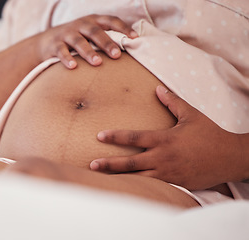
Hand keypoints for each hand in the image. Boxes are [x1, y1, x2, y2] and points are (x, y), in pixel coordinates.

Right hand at [36, 14, 136, 68]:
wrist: (47, 42)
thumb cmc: (77, 40)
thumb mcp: (91, 35)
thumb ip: (107, 39)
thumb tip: (132, 49)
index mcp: (93, 21)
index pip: (110, 21)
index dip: (122, 27)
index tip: (134, 38)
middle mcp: (80, 25)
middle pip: (95, 32)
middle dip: (107, 43)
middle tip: (117, 55)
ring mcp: (66, 34)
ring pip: (78, 41)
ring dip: (89, 52)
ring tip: (97, 63)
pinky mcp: (54, 45)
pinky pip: (61, 51)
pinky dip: (67, 59)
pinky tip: (73, 67)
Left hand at [90, 86, 245, 189]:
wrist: (230, 157)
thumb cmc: (209, 134)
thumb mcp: (191, 115)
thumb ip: (173, 102)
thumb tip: (158, 88)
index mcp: (164, 139)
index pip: (134, 137)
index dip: (115, 136)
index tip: (100, 136)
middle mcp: (162, 157)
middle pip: (130, 163)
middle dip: (109, 164)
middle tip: (92, 165)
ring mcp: (168, 173)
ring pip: (138, 178)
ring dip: (120, 178)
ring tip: (103, 179)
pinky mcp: (175, 184)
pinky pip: (153, 187)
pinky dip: (139, 187)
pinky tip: (126, 188)